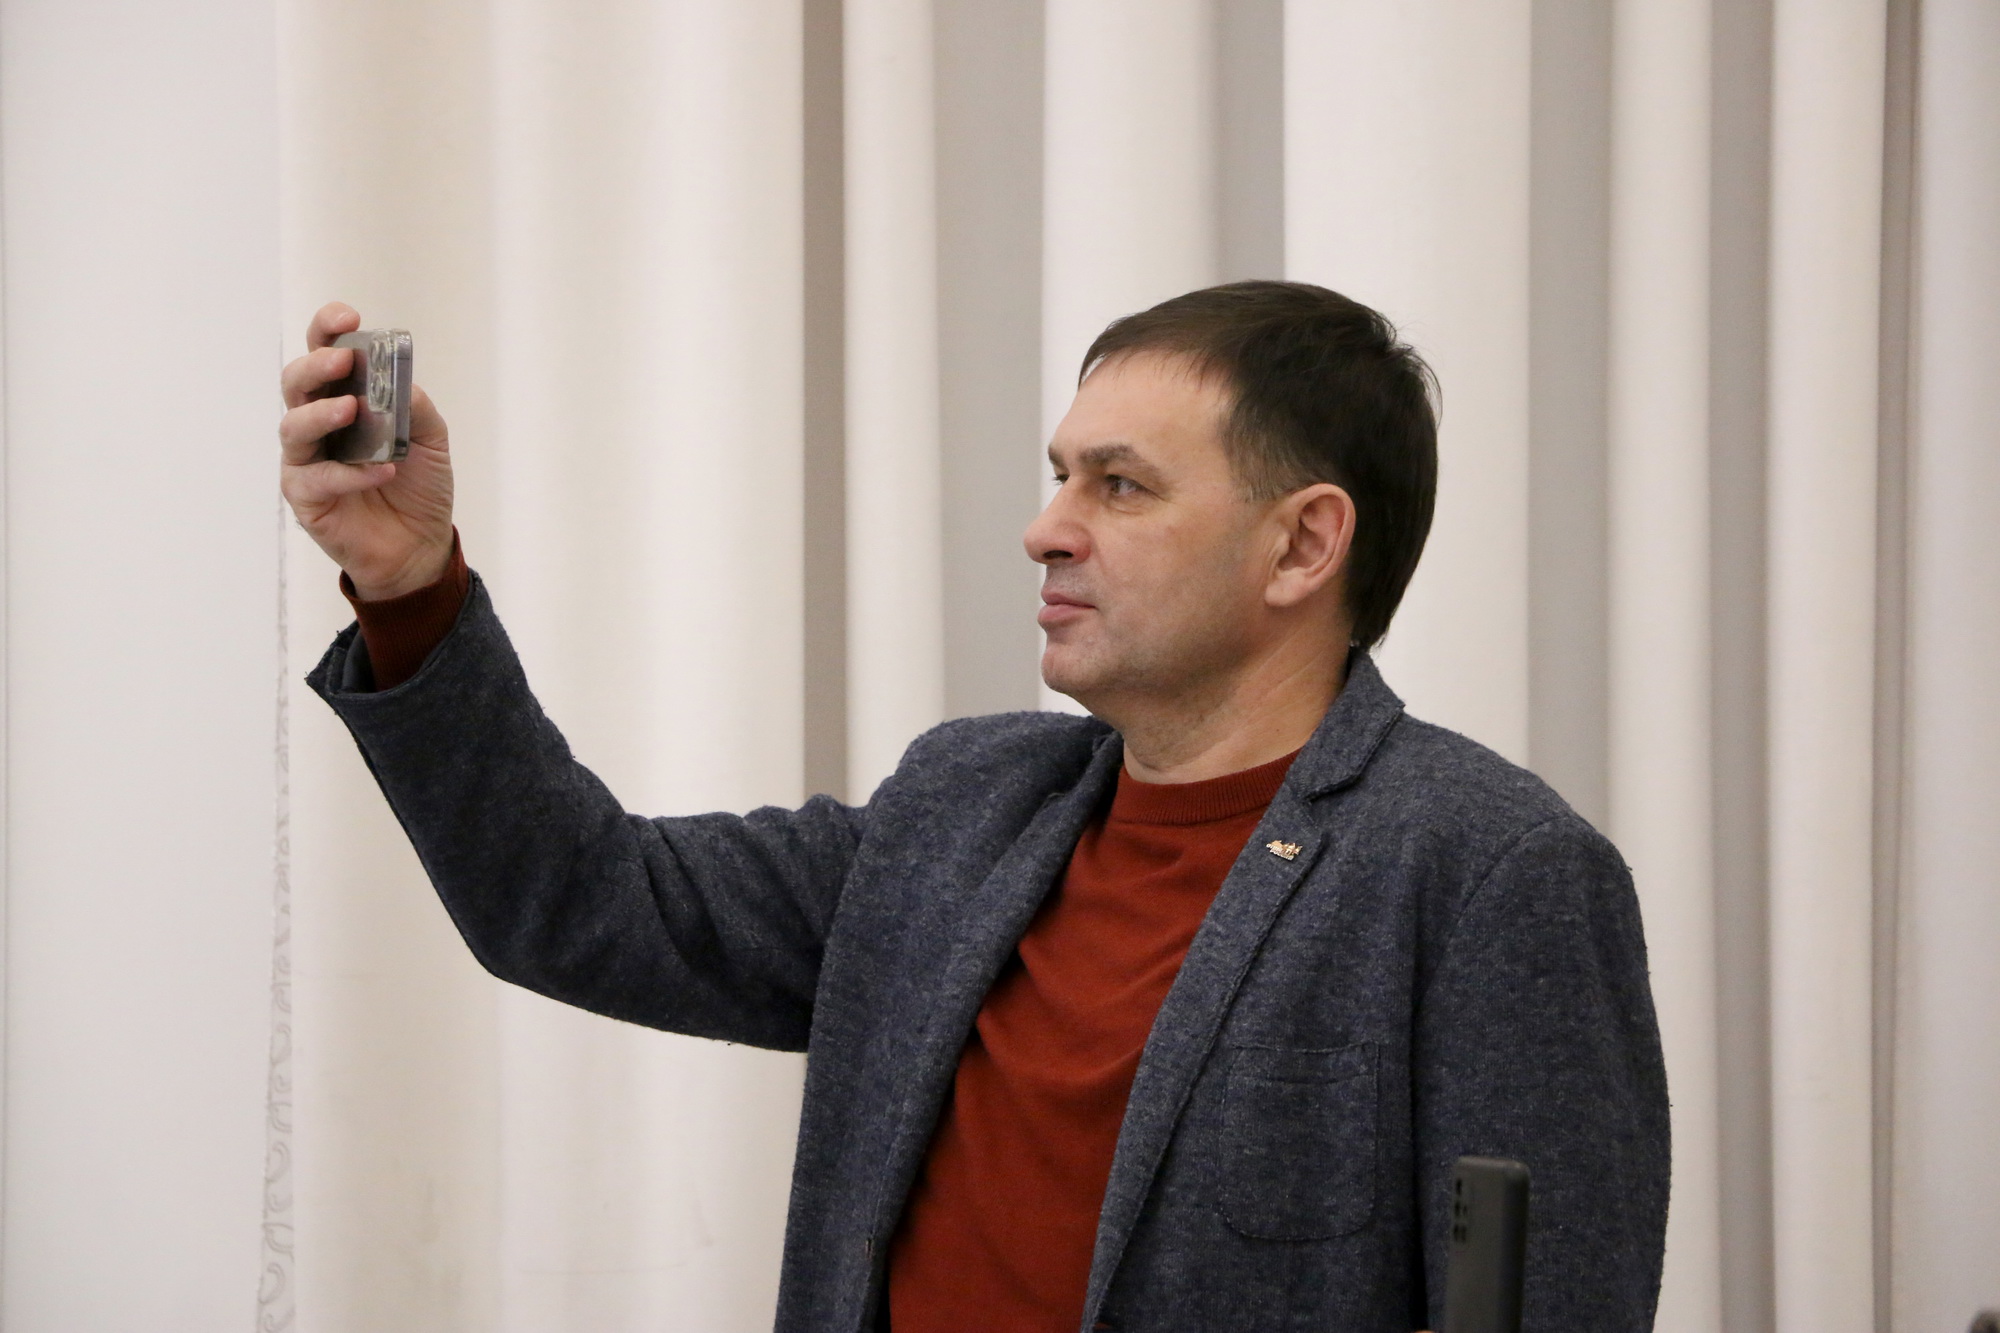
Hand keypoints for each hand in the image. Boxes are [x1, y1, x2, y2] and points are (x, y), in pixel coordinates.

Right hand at [279, 301, 454, 599]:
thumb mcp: (430, 439)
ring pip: (293, 427)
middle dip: (315, 366)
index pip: (323, 354)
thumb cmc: (419, 486)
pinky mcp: (307, 498)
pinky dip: (349, 472)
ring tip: (351, 409)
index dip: (326, 330)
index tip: (345, 316)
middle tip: (341, 359)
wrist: (422, 545)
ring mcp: (307, 461)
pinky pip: (318, 479)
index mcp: (342, 398)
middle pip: (296, 384)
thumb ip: (413, 406)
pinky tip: (381, 469)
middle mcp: (317, 425)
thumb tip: (398, 381)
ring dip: (321, 414)